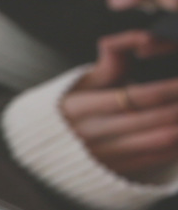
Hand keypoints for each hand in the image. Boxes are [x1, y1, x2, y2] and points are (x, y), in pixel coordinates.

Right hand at [62, 30, 177, 177]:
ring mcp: (103, 157)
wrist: (45, 151)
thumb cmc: (70, 109)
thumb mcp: (83, 80)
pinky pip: (154, 158)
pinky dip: (177, 146)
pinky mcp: (113, 171)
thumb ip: (112, 57)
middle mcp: (91, 135)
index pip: (136, 96)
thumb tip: (144, 38)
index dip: (169, 88)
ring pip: (158, 140)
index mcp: (81, 109)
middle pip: (152, 118)